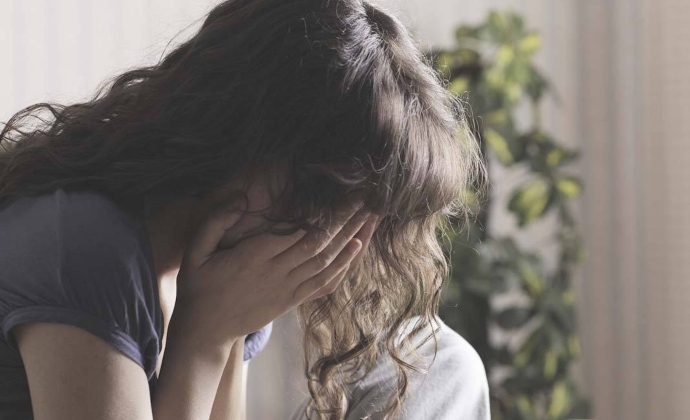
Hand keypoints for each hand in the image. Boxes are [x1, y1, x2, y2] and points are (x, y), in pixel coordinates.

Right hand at [170, 195, 376, 350]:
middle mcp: (275, 273)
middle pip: (317, 242)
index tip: (338, 190)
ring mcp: (287, 289)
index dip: (320, 212)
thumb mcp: (194, 252)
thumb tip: (240, 198)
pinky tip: (358, 246)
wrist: (205, 332)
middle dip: (343, 219)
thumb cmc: (198, 287)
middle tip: (365, 196)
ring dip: (350, 237)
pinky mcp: (292, 301)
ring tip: (369, 215)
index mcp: (252, 257)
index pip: (294, 231)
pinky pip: (324, 283)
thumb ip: (215, 222)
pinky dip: (343, 265)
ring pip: (326, 261)